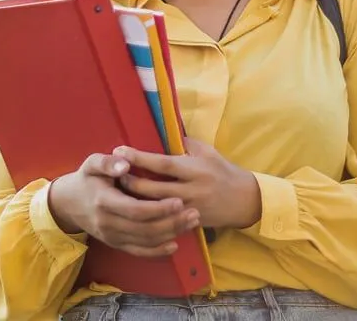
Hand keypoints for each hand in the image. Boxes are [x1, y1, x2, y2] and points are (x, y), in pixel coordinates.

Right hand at [48, 152, 200, 257]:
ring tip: (191, 223)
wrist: (69, 203)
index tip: (179, 201)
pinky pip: (138, 252)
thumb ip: (108, 162)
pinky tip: (174, 244)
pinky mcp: (115, 244)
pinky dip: (157, 251)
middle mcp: (108, 223)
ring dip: (171, 234)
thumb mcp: (92, 163)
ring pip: (145, 241)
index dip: (159, 209)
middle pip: (145, 229)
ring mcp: (112, 236)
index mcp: (104, 201)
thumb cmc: (87, 179)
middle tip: (194, 213)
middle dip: (172, 223)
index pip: (136, 210)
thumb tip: (125, 163)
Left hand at [114, 139, 261, 229]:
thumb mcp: (207, 152)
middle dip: (131, 182)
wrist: (243, 200)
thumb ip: (185, 144)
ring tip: (117, 192)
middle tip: (113, 174)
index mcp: (194, 169)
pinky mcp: (188, 223)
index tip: (120, 150)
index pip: (162, 163)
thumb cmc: (223, 171)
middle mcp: (191, 190)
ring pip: (155, 208)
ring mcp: (189, 209)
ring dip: (135, 200)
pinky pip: (164, 221)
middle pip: (154, 189)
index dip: (140, 158)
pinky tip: (133, 211)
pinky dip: (147, 216)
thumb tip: (163, 132)